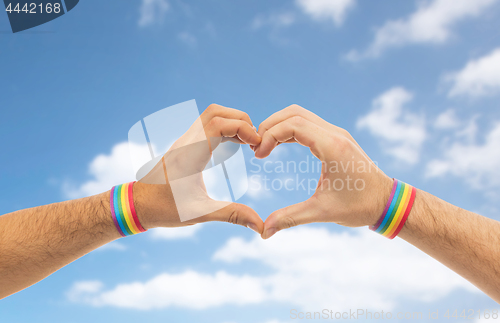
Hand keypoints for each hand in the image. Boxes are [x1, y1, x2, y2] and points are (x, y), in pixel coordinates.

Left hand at [134, 104, 263, 233]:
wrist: (136, 205)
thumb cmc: (165, 209)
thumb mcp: (200, 213)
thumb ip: (232, 215)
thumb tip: (260, 226)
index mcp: (190, 154)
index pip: (219, 124)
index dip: (243, 129)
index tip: (256, 146)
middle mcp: (186, 142)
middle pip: (217, 112)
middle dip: (241, 121)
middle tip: (254, 142)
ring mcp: (184, 141)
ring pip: (211, 115)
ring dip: (232, 122)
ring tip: (247, 143)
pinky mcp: (184, 145)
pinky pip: (206, 125)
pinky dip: (224, 128)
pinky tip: (234, 146)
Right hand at [254, 105, 393, 238]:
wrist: (388, 202)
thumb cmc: (360, 206)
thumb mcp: (323, 212)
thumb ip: (291, 218)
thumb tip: (264, 232)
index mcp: (332, 146)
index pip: (293, 125)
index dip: (270, 136)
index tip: (259, 155)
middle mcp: (335, 134)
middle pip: (294, 113)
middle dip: (270, 125)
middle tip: (256, 146)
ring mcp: (337, 134)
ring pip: (301, 115)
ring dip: (279, 125)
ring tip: (264, 145)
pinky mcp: (337, 138)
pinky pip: (308, 124)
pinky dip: (290, 130)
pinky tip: (279, 145)